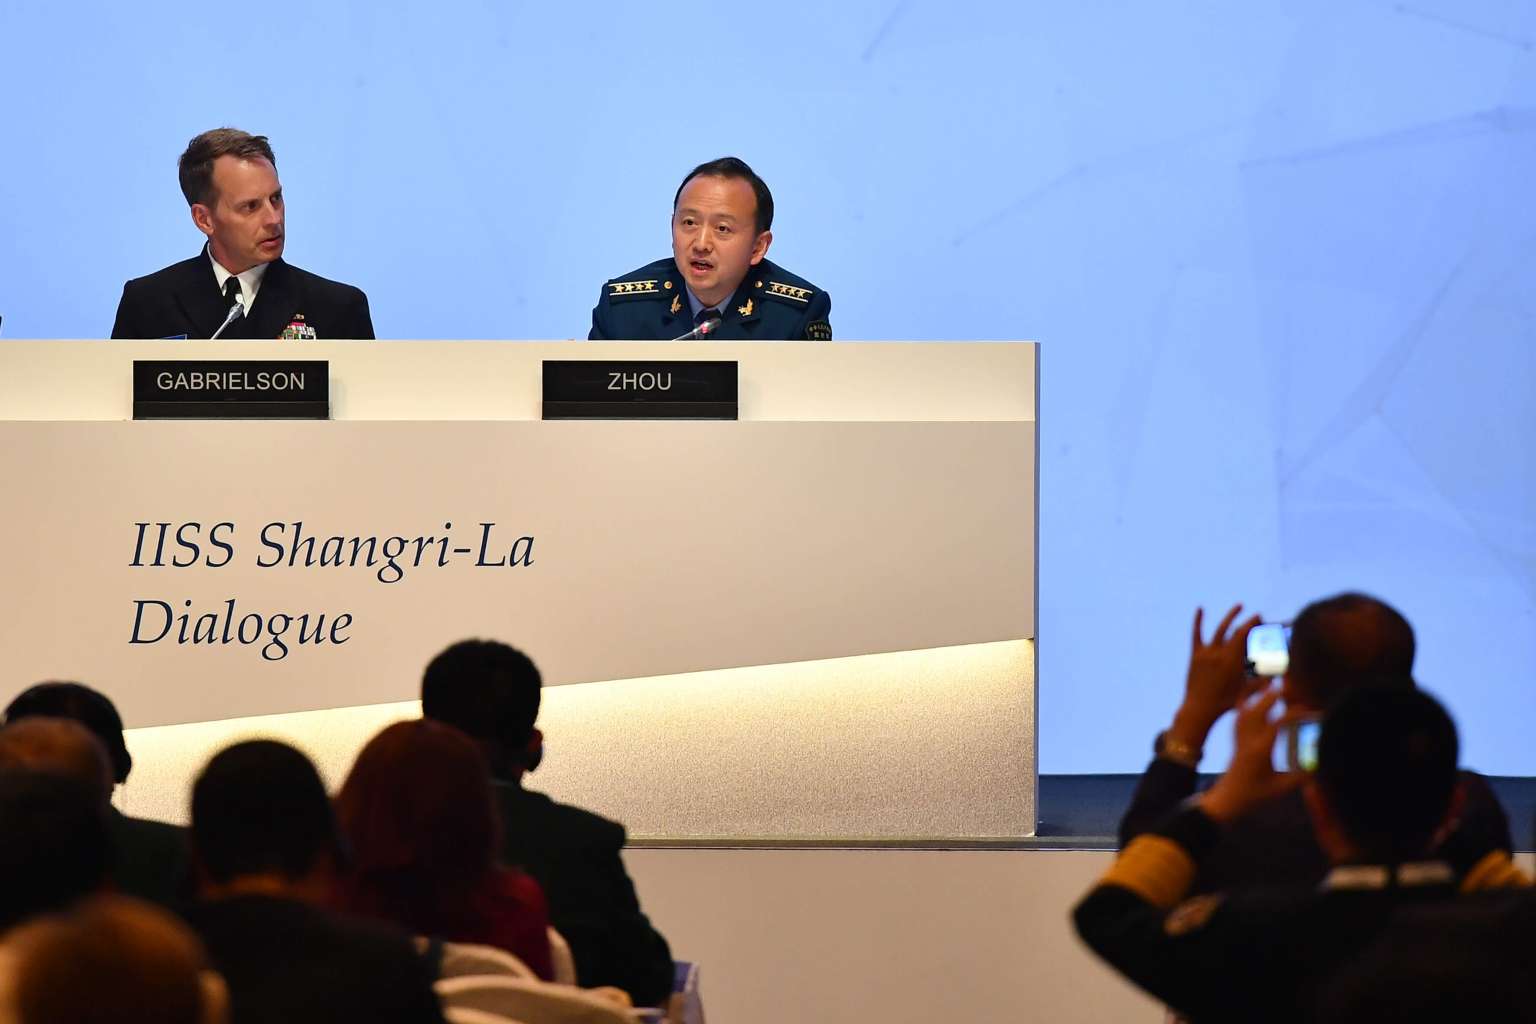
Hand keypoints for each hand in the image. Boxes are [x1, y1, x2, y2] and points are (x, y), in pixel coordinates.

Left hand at [1167, 604, 1263, 750]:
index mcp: (1233, 660)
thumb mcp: (1248, 690)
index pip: (1245, 635)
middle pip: (1235, 631)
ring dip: (1230, 616)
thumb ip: (1264, 679)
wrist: (1200, 709)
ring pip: (1219, 629)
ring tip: (1239, 606)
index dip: (1253, 624)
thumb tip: (1280, 670)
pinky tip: (1200, 608)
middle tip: (1256, 616)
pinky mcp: (1195, 655)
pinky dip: (1198, 621)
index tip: (1261, 618)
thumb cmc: (1226, 702)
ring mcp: (1206, 653)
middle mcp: (1219, 653)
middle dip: (1247, 622)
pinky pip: (1196, 634)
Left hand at [1198, 684, 1304, 822]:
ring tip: (1273, 677)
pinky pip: (1237, 709)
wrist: (1227, 797)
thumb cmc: (1256, 795)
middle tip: (1292, 685)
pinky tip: (1254, 685)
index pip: (1278, 724)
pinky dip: (1245, 695)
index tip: (1313, 711)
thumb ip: (1303, 776)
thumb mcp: (1282, 788)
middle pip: (1258, 708)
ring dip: (1258, 691)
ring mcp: (1238, 734)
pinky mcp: (1234, 733)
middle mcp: (1247, 738)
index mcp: (1260, 750)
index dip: (1296, 714)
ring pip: (1245, 705)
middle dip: (1274, 695)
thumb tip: (1325, 763)